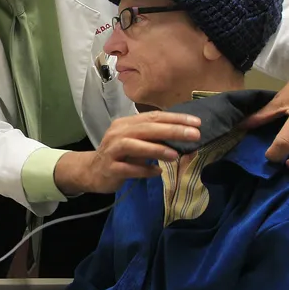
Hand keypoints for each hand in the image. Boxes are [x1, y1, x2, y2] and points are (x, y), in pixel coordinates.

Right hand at [54, 111, 201, 194]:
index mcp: (126, 123)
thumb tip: (186, 142)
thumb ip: (157, 140)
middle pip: (146, 128)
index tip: (197, 123)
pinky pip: (128, 168)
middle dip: (171, 130)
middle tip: (194, 135)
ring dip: (156, 149)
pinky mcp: (109, 168)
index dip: (175, 119)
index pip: (153, 117)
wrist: (92, 171)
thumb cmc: (119, 155)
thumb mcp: (137, 143)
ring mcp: (112, 151)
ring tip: (175, 155)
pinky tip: (156, 172)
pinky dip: (143, 170)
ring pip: (134, 145)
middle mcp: (117, 133)